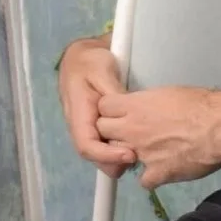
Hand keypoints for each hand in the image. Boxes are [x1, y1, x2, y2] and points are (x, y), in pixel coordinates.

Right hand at [58, 39, 135, 178]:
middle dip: (116, 163)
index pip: (86, 146)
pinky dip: (120, 148)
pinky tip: (138, 144)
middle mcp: (81, 128)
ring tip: (143, 152)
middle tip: (142, 157)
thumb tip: (127, 113)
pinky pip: (107, 143)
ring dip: (119, 157)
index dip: (106, 156)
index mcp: (77, 116)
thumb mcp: (103, 72)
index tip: (130, 155)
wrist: (82, 57)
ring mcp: (89, 129)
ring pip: (102, 152)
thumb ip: (114, 93)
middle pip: (95, 156)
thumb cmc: (92, 63)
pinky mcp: (98, 127)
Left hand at [96, 87, 220, 190]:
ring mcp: (141, 154)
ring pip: (116, 158)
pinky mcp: (154, 174)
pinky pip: (143, 180)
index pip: (103, 107)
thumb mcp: (169, 93)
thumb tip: (146, 110)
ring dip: (126, 155)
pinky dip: (152, 176)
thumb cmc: (200, 103)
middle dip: (111, 133)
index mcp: (136, 105)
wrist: (219, 127)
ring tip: (147, 151)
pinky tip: (164, 168)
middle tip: (128, 133)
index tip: (119, 113)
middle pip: (102, 132)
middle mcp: (132, 129)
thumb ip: (149, 104)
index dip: (110, 111)